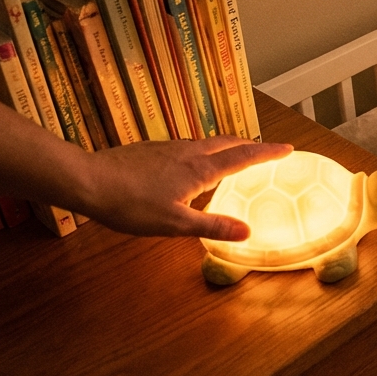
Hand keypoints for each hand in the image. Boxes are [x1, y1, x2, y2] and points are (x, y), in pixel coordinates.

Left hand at [74, 137, 292, 239]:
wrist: (88, 181)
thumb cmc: (131, 204)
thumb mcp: (175, 224)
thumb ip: (213, 226)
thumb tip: (247, 232)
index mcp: (200, 170)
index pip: (243, 157)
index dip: (267, 153)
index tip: (288, 148)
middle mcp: (189, 153)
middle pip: (228, 143)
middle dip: (251, 145)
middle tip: (267, 150)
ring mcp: (169, 149)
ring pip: (207, 143)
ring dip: (227, 147)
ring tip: (235, 155)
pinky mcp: (152, 150)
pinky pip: (189, 147)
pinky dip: (204, 152)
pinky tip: (193, 165)